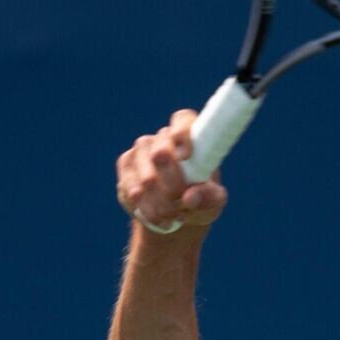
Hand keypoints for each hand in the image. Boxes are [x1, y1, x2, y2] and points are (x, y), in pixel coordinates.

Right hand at [116, 110, 226, 231]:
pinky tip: (156, 218)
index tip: (186, 156)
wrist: (176, 215)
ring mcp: (141, 152)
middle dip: (172, 182)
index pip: (183, 120)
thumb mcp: (214, 201)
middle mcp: (163, 139)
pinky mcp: (125, 169)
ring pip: (145, 175)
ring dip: (159, 201)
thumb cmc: (202, 200)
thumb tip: (190, 198)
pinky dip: (145, 207)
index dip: (182, 134)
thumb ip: (209, 197)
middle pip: (160, 151)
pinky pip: (130, 187)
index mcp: (190, 137)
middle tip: (181, 203)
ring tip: (171, 217)